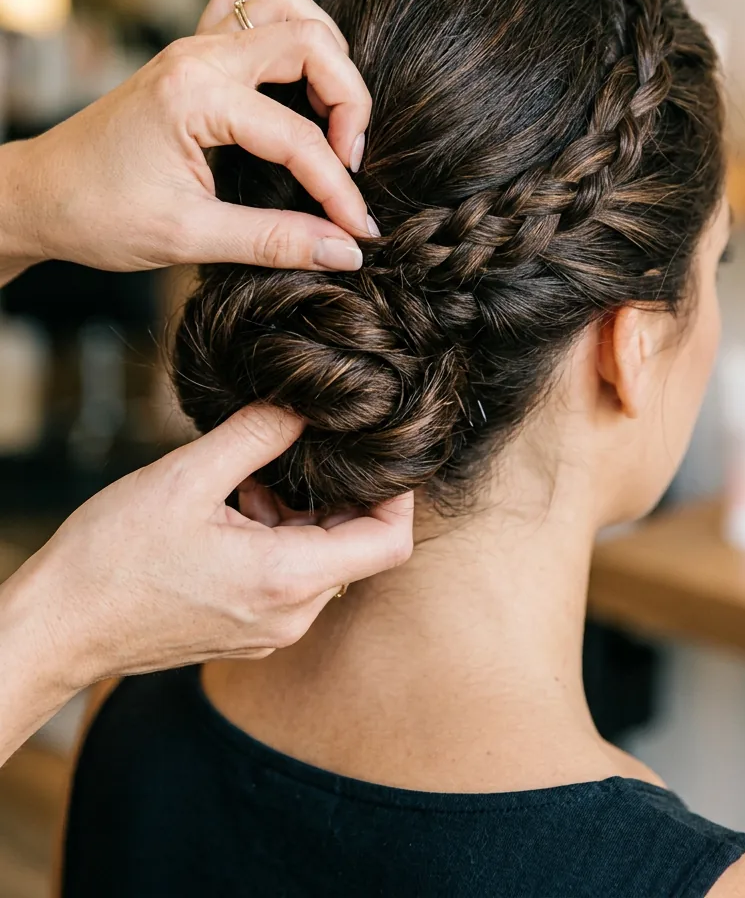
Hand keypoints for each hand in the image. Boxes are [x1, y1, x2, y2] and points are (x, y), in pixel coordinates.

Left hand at [0, 0, 372, 275]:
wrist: (37, 196)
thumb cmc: (97, 215)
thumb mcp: (188, 237)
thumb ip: (275, 241)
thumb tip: (345, 251)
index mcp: (195, 96)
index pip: (299, 136)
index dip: (339, 187)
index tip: (358, 230)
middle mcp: (198, 55)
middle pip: (310, 41)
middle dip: (349, 100)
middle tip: (350, 160)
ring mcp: (193, 45)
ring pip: (287, 5)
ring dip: (325, 50)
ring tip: (333, 113)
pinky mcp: (190, 52)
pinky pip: (251, 4)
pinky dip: (287, 24)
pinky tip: (297, 70)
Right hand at [2, 405, 412, 699]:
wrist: (56, 626)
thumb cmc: (112, 558)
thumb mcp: (188, 476)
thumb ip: (258, 434)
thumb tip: (306, 404)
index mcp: (287, 580)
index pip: (390, 543)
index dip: (398, 494)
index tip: (380, 453)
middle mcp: (289, 617)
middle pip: (356, 548)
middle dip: (337, 493)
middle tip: (297, 449)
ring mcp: (268, 631)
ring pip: (318, 559)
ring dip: (299, 512)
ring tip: (247, 476)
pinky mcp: (245, 631)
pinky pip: (286, 578)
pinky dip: (275, 536)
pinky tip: (232, 505)